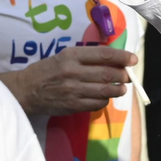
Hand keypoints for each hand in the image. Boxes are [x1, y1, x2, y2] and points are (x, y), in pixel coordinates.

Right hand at [1, 46, 137, 116]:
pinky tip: (104, 98)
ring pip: (105, 91)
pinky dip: (105, 101)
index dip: (122, 57)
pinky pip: (97, 104)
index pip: (104, 54)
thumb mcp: (64, 56)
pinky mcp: (72, 105)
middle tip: (127, 76)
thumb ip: (86, 57)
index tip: (133, 59)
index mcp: (72, 55)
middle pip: (108, 74)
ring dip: (118, 90)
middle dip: (123, 75)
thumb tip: (114, 59)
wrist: (26, 90)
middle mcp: (73, 72)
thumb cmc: (47, 70)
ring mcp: (73, 90)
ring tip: (121, 88)